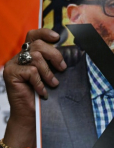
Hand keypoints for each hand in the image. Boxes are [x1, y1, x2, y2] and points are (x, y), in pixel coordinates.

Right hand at [1, 29, 65, 147]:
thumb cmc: (41, 93)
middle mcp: (18, 57)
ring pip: (36, 58)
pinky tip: (43, 92)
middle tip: (62, 68)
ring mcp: (13, 65)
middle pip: (38, 45)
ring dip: (48, 72)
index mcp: (27, 54)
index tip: (57, 38)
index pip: (33, 35)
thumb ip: (51, 61)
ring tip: (53, 83)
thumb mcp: (48, 73)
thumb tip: (67, 52)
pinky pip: (31, 72)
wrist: (29, 114)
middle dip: (54, 55)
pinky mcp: (10, 74)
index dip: (44, 33)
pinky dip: (40, 82)